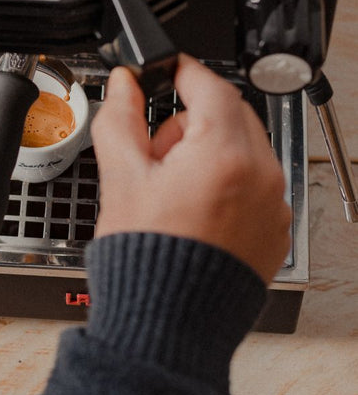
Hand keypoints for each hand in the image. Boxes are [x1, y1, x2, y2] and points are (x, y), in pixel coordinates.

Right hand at [91, 55, 291, 283]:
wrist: (167, 323)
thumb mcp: (121, 179)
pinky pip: (255, 186)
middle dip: (191, 120)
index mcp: (224, 156)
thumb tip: (125, 85)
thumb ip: (120, 120)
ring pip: (244, 151)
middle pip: (230, 116)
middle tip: (155, 149)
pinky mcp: (274, 230)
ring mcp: (272, 206)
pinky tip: (192, 212)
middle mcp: (261, 177)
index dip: (182, 72)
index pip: (210, 87)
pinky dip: (227, 184)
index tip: (166, 71)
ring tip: (170, 189)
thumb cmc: (146, 260)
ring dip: (209, 152)